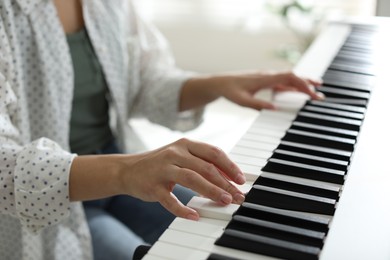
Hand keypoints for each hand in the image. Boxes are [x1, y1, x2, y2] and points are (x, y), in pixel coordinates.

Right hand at [120, 138, 245, 220]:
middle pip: (206, 167)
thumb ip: (201, 163)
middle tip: (237, 196)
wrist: (128, 170)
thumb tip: (228, 177)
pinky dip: (183, 209)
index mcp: (185, 144)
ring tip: (224, 201)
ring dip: (211, 191)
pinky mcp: (153, 186)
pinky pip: (170, 200)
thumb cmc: (160, 163)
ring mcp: (163, 169)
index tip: (241, 180)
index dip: (230, 166)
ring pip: (192, 179)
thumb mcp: (181, 157)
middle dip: (225, 183)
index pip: (213, 153)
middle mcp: (175, 154)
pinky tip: (194, 215)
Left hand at [213, 71, 322, 109]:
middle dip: (308, 84)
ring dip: (302, 84)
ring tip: (316, 90)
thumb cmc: (230, 91)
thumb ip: (258, 105)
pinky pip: (282, 82)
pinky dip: (293, 86)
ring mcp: (267, 77)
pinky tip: (298, 91)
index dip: (303, 84)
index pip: (289, 78)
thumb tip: (275, 109)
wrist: (219, 83)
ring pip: (289, 78)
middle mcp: (268, 75)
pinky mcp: (264, 81)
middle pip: (293, 77)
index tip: (313, 94)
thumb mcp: (242, 101)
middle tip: (320, 95)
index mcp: (265, 78)